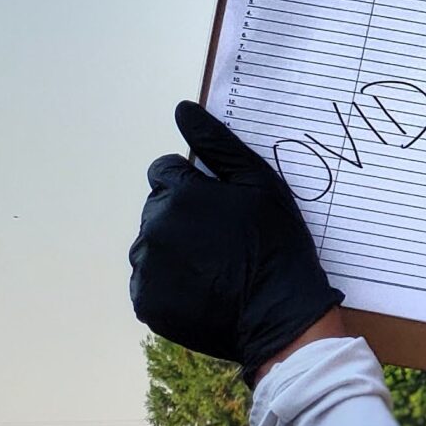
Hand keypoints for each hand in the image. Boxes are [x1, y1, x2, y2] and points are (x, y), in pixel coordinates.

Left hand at [130, 102, 343, 379]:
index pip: (165, 173)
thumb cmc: (275, 243)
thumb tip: (183, 110)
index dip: (193, 185)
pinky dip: (169, 283)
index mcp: (177, 194)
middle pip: (156, 209)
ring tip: (213, 266)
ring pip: (150, 245)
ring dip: (174, 249)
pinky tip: (202, 287)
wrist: (280, 315)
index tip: (218, 206)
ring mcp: (146, 268)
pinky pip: (149, 282)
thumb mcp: (258, 184)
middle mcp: (153, 229)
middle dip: (182, 216)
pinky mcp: (145, 302)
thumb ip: (217, 144)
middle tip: (221, 240)